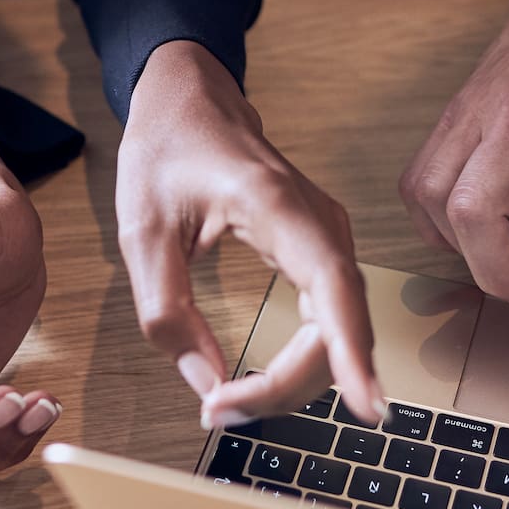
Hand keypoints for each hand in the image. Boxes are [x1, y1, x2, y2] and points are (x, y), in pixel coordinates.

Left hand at [114, 41, 384, 427]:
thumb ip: (167, 313)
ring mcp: (326, 233)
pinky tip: (270, 381)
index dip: (351, 350)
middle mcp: (317, 219)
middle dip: (289, 383)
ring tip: (234, 401)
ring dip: (296, 376)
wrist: (188, 98)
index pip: (332, 285)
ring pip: (339, 326)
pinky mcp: (320, 248)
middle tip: (222, 410)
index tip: (365, 405)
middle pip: (339, 322)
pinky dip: (304, 356)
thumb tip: (206, 385)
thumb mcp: (143, 233)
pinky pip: (329, 315)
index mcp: (275, 203)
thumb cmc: (165, 150)